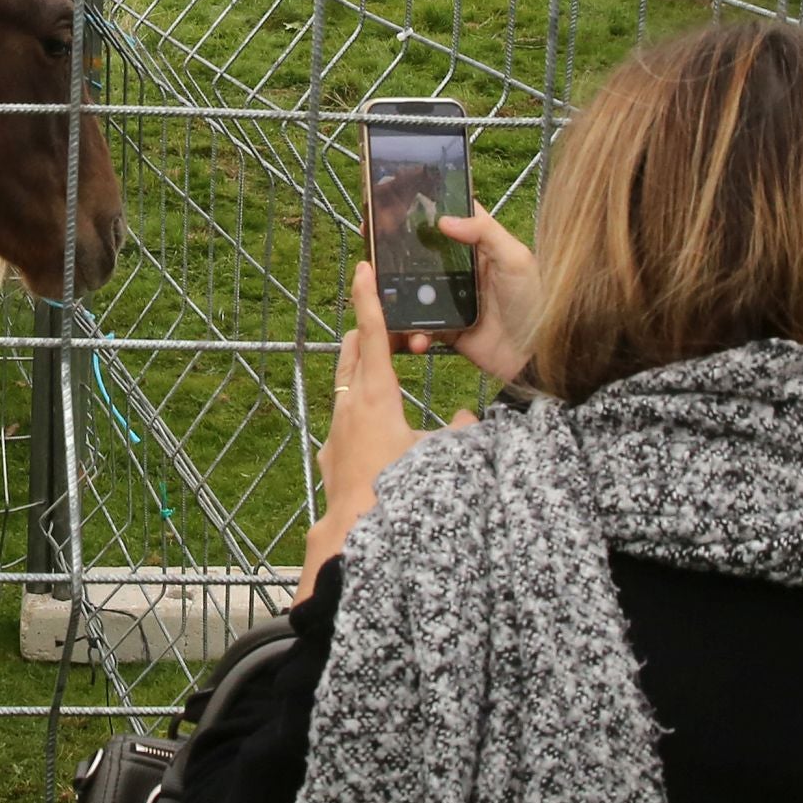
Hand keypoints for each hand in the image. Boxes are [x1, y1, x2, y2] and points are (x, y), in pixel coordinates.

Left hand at [298, 261, 475, 603]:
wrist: (356, 534)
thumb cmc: (401, 492)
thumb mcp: (441, 458)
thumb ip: (462, 434)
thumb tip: (473, 421)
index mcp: (376, 397)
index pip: (372, 335)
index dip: (368, 299)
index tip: (362, 268)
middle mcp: (349, 407)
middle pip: (352, 353)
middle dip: (365, 332)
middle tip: (383, 320)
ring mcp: (334, 430)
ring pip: (344, 385)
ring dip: (361, 371)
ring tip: (380, 367)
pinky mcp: (329, 454)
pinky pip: (343, 419)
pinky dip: (358, 410)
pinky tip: (373, 426)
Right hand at [396, 202, 538, 382]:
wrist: (536, 356)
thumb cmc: (535, 303)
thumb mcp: (517, 260)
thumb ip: (485, 234)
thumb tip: (444, 219)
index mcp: (479, 247)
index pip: (448, 218)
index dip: (423, 207)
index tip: (393, 200)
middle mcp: (461, 269)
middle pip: (421, 252)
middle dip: (395, 248)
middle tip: (370, 240)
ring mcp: (451, 298)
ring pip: (413, 288)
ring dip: (395, 292)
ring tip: (379, 292)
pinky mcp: (446, 327)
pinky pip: (419, 326)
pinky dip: (412, 332)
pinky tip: (414, 337)